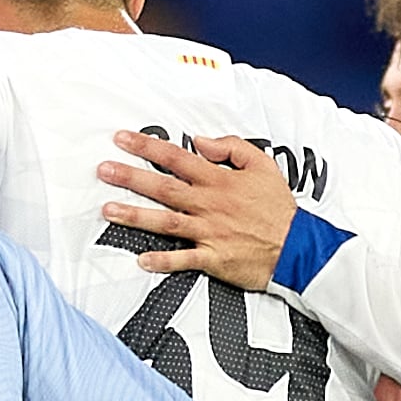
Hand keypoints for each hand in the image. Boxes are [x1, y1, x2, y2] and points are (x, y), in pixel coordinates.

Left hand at [93, 128, 297, 288]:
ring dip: (135, 216)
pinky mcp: (213, 258)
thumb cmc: (278, 208)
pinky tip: (142, 259)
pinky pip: (184, 259)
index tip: (122, 139)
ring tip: (108, 210)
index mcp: (219, 180)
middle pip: (163, 187)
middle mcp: (209, 204)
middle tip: (103, 170)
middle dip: (130, 177)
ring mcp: (209, 232)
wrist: (297, 245)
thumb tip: (200, 141)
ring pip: (166, 221)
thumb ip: (230, 148)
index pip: (176, 158)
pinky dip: (163, 261)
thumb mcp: (262, 165)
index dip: (147, 147)